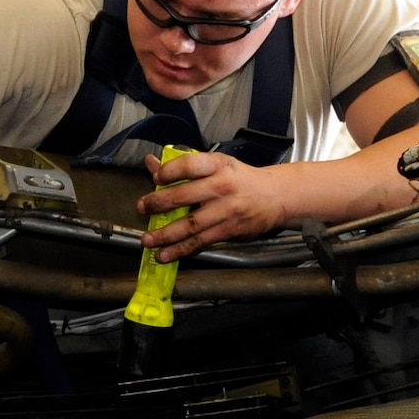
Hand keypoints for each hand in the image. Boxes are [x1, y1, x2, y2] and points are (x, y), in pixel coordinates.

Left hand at [137, 152, 291, 261]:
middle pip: (184, 196)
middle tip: (142, 209)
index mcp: (218, 165)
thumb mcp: (216, 165)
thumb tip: (151, 163)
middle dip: (158, 204)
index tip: (155, 177)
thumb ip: (183, 166)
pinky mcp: (228, 230)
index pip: (189, 165)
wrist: (276, 196)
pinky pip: (200, 241)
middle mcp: (222, 186)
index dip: (169, 171)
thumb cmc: (240, 179)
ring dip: (165, 235)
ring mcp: (226, 210)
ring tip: (148, 240)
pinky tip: (165, 254)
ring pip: (190, 225)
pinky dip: (181, 250)